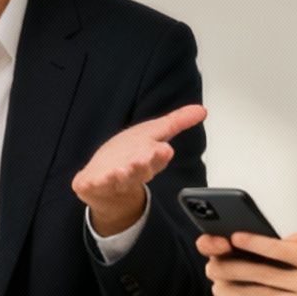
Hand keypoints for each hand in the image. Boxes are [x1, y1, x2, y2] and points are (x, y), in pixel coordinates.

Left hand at [71, 104, 205, 234]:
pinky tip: (93, 180)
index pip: (156, 158)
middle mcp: (132, 171)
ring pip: (119, 179)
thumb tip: (203, 110)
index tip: (164, 149)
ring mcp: (112, 180)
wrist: (105, 184)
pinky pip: (93, 185)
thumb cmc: (131, 155)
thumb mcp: (154, 133)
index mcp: (148, 159)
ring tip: (119, 171)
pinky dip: (93, 183)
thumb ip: (177, 122)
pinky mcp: (93, 185)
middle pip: (140, 169)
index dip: (159, 154)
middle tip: (144, 158)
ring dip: (120, 175)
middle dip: (142, 164)